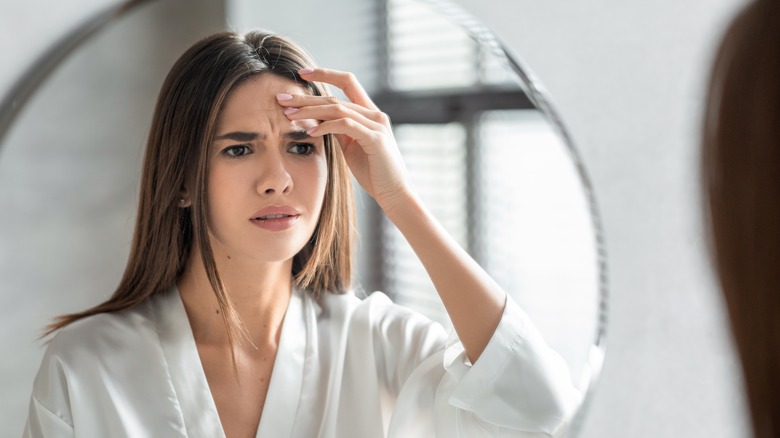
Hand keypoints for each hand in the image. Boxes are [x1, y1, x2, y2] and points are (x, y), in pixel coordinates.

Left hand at [277, 67, 411, 213]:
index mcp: (370, 113)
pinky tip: (310, 131)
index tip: (301, 73)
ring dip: (310, 111)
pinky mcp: (375, 139)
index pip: (347, 82)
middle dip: (306, 97)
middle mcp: (375, 114)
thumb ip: (338, 130)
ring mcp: (377, 125)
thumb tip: (317, 119)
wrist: (395, 193)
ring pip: (338, 109)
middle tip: (281, 98)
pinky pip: (346, 126)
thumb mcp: (351, 146)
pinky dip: (326, 126)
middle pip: (335, 97)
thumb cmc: (373, 172)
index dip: (325, 74)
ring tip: (289, 114)